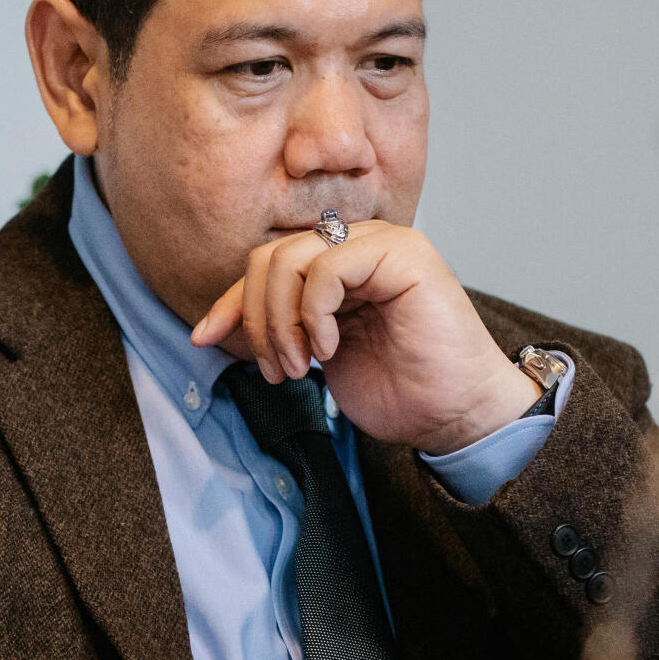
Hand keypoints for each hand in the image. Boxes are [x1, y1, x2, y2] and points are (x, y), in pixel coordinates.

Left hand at [188, 220, 540, 454]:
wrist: (455, 415)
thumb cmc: (400, 391)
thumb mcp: (318, 358)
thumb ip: (279, 329)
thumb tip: (212, 326)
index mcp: (337, 267)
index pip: (265, 266)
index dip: (230, 303)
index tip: (203, 339)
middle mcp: (357, 246)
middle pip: (270, 257)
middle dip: (257, 318)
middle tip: (278, 369)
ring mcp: (381, 244)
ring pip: (291, 257)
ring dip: (281, 321)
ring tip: (301, 365)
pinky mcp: (402, 254)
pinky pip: (327, 265)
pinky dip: (314, 312)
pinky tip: (329, 349)